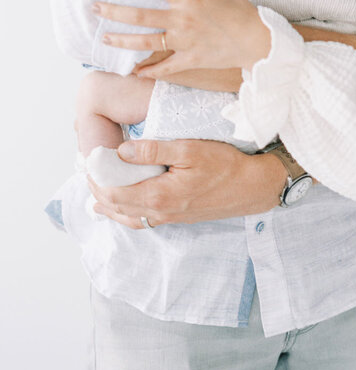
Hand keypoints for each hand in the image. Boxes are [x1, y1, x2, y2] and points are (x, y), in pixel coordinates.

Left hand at [88, 139, 285, 227]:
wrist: (251, 187)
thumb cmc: (225, 165)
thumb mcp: (190, 149)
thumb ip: (154, 151)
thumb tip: (122, 152)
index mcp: (159, 196)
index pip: (114, 193)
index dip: (97, 180)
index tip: (89, 162)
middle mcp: (160, 212)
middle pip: (116, 208)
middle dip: (98, 191)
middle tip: (89, 172)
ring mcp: (169, 218)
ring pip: (128, 218)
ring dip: (110, 205)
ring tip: (97, 192)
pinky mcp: (177, 217)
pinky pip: (142, 220)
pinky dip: (126, 214)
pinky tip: (124, 207)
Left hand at [93, 0, 270, 78]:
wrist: (259, 41)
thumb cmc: (242, 12)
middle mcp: (182, 20)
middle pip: (140, 16)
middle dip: (114, 12)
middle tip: (95, 8)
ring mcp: (184, 42)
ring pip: (145, 42)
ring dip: (122, 41)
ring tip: (104, 39)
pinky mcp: (190, 60)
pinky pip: (164, 68)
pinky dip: (149, 71)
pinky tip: (134, 71)